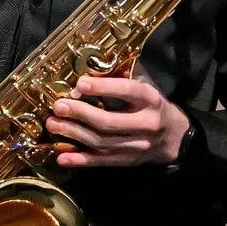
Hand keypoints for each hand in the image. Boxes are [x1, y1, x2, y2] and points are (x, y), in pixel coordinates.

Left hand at [45, 73, 189, 167]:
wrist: (173, 137)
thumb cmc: (153, 105)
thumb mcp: (145, 85)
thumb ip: (123, 74)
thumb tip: (91, 63)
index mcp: (151, 100)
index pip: (128, 91)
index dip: (103, 87)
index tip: (80, 83)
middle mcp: (146, 124)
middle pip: (108, 122)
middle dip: (80, 113)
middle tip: (59, 106)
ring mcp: (137, 146)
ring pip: (101, 142)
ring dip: (74, 134)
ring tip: (52, 124)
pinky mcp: (128, 161)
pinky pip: (101, 162)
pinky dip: (80, 161)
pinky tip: (61, 157)